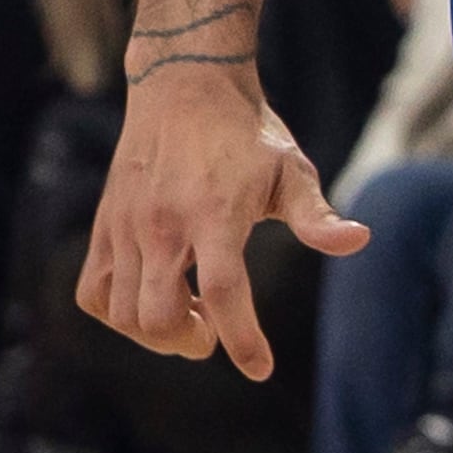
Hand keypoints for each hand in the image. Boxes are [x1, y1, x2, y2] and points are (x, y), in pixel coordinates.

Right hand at [77, 64, 370, 380]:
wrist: (183, 83)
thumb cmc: (246, 133)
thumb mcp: (290, 169)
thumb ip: (316, 216)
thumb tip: (359, 240)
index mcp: (214, 212)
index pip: (221, 292)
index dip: (241, 340)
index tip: (260, 369)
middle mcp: (162, 223)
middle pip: (159, 316)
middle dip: (190, 342)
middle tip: (212, 331)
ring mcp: (126, 225)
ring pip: (125, 314)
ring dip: (157, 333)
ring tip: (186, 313)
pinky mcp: (106, 225)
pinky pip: (93, 293)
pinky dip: (117, 314)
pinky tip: (148, 300)